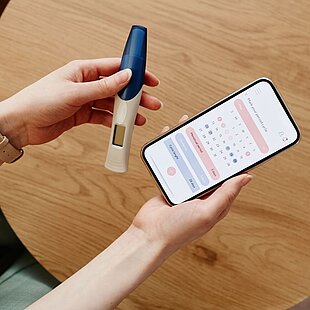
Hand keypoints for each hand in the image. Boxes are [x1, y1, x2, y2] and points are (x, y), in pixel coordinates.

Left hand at [0, 58, 160, 148]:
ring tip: (140, 117)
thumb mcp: (76, 92)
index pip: (115, 67)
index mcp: (83, 70)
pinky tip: (123, 125)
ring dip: (127, 111)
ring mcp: (85, 100)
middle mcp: (86, 84)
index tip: (149, 78)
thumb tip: (126, 77)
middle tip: (151, 102)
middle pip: (117, 88)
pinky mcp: (82, 114)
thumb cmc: (39, 101)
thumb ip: (103, 87)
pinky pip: (103, 116)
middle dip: (135, 96)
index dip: (135, 72)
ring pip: (112, 104)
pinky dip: (114, 121)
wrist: (22, 124)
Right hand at [131, 115, 251, 253]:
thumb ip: (226, 194)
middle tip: (211, 128)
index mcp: (216, 200)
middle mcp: (202, 193)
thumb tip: (246, 177)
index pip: (229, 176)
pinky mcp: (171, 184)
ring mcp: (186, 188)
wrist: (149, 234)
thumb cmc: (179, 229)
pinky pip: (174, 164)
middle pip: (208, 164)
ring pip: (191, 161)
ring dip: (190, 145)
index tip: (236, 142)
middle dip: (209, 146)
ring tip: (190, 127)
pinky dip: (173, 151)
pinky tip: (170, 139)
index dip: (234, 160)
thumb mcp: (207, 212)